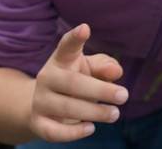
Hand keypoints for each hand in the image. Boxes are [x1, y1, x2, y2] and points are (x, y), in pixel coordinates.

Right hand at [29, 23, 128, 141]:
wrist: (45, 106)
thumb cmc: (76, 81)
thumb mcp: (90, 70)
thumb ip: (104, 67)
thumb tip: (115, 72)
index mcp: (61, 59)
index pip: (67, 46)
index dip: (75, 37)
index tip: (85, 29)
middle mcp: (47, 77)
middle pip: (73, 82)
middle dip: (101, 90)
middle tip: (124, 95)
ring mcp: (40, 100)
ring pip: (66, 107)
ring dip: (94, 112)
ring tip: (114, 113)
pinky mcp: (37, 122)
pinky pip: (53, 131)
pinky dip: (73, 133)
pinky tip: (91, 128)